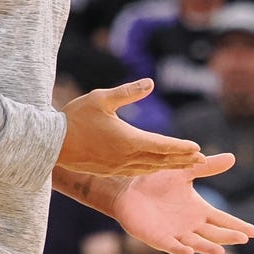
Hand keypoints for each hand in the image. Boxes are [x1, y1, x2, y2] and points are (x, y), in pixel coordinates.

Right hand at [58, 79, 204, 175]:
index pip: (162, 145)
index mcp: (128, 140)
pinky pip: (137, 171)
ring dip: (169, 166)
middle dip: (182, 160)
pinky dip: (152, 169)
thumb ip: (128, 92)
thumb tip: (151, 83)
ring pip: (150, 168)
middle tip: (202, 161)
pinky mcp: (109, 170)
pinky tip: (155, 166)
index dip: (181, 147)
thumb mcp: (101, 98)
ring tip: (185, 164)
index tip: (198, 149)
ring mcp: (118, 166)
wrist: (52, 143)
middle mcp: (126, 157)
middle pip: (161, 160)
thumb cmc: (75, 117)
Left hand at [110, 153, 253, 253]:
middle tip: (244, 238)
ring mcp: (175, 233)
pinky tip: (188, 250)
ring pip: (196, 243)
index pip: (223, 220)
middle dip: (229, 236)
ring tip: (221, 250)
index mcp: (199, 211)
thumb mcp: (185, 172)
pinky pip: (171, 246)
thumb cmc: (157, 182)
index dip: (239, 226)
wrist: (128, 190)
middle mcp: (191, 225)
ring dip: (208, 247)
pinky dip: (180, 249)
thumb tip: (233, 157)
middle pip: (214, 234)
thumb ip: (207, 167)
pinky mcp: (158, 238)